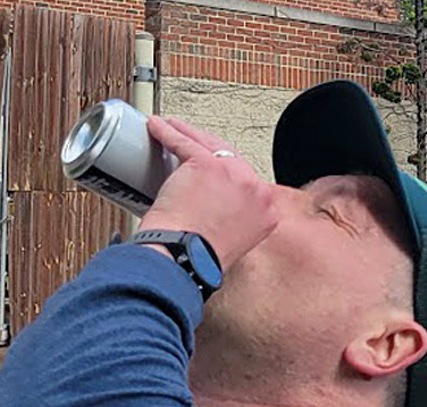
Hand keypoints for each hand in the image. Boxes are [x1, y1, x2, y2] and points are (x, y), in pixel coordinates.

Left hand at [141, 116, 279, 272]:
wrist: (186, 258)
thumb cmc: (201, 257)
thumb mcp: (233, 242)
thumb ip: (235, 221)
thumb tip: (217, 209)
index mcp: (267, 213)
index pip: (250, 184)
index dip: (231, 175)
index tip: (218, 172)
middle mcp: (256, 191)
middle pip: (233, 159)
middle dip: (212, 150)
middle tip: (195, 146)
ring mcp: (234, 175)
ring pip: (210, 145)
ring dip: (190, 134)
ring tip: (175, 129)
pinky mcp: (207, 164)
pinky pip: (184, 142)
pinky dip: (168, 133)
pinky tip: (159, 128)